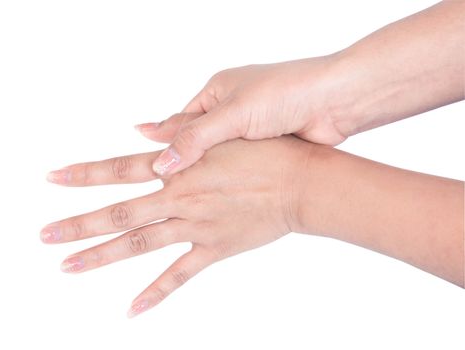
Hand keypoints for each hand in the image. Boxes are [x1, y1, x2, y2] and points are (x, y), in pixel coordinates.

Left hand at [42, 136, 312, 316]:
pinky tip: (131, 309)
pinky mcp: (213, 249)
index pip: (119, 170)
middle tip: (44, 235)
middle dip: (78, 224)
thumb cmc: (265, 153)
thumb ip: (177, 137)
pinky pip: (179, 276)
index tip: (52, 178)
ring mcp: (194, 227)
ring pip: (138, 244)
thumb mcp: (220, 136)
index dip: (84, 173)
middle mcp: (178, 198)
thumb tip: (141, 131)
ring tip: (66, 266)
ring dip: (101, 256)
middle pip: (118, 213)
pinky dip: (155, 293)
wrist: (299, 183)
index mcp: (178, 168)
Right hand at [135, 56, 345, 175]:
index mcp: (217, 91)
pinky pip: (239, 165)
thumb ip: (195, 139)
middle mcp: (231, 109)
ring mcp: (249, 130)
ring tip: (183, 195)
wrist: (335, 102)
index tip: (144, 162)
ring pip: (218, 156)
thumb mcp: (233, 114)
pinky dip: (228, 177)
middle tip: (158, 185)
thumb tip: (160, 165)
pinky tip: (218, 192)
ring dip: (206, 172)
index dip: (162, 142)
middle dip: (182, 161)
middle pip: (196, 140)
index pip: (180, 121)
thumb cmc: (285, 93)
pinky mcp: (266, 148)